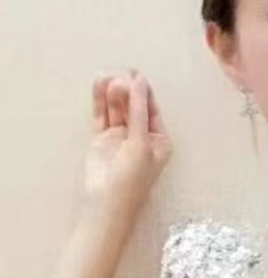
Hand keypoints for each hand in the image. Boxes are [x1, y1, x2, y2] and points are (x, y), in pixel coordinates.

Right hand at [82, 69, 172, 213]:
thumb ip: (138, 112)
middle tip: (120, 75)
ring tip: (107, 77)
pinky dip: (100, 102)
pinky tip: (98, 85)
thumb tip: (138, 83)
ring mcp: (121, 137)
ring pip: (117, 110)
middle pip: (134, 107)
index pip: (152, 111)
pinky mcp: (103, 139)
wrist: (107, 203)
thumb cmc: (132, 178)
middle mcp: (141, 137)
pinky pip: (102, 116)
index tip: (137, 74)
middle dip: (128, 91)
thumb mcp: (140, 143)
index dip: (145, 92)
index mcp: (159, 140)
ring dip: (114, 94)